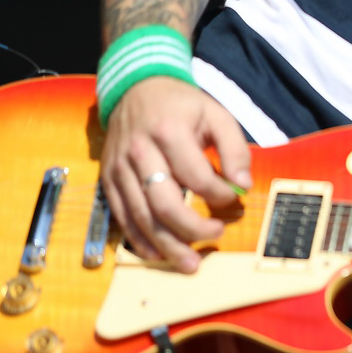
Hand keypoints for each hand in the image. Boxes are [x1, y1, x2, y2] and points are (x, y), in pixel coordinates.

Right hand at [99, 76, 251, 272]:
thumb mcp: (216, 114)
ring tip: (188, 263)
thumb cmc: (181, 105)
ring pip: (140, 215)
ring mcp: (119, 168)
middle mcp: (139, 151)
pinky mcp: (108, 179)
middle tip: (216, 236)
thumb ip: (234, 147)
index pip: (196, 176)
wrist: (134, 89)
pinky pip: (121, 215)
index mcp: (168, 131)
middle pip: (164, 202)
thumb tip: (243, 183)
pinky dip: (138, 239)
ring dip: (165, 244)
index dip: (219, 194)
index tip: (233, 199)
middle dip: (191, 228)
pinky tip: (156, 253)